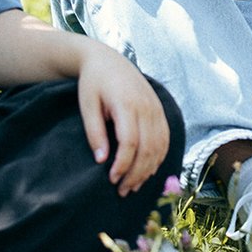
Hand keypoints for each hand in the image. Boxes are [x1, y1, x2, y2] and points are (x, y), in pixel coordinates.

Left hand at [76, 43, 173, 195]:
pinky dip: (158, 159)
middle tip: (122, 191)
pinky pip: (165, 140)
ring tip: (132, 186)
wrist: (107, 60)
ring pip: (159, 147)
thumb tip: (101, 160)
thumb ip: (94, 132)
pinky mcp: (160, 111)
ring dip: (148, 170)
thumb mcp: (87, 105)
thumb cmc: (93, 83)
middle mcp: (146, 106)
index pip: (130, 142)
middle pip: (148, 148)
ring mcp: (156, 108)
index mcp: (127, 103)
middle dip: (136, 174)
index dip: (123, 164)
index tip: (111, 179)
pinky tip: (146, 171)